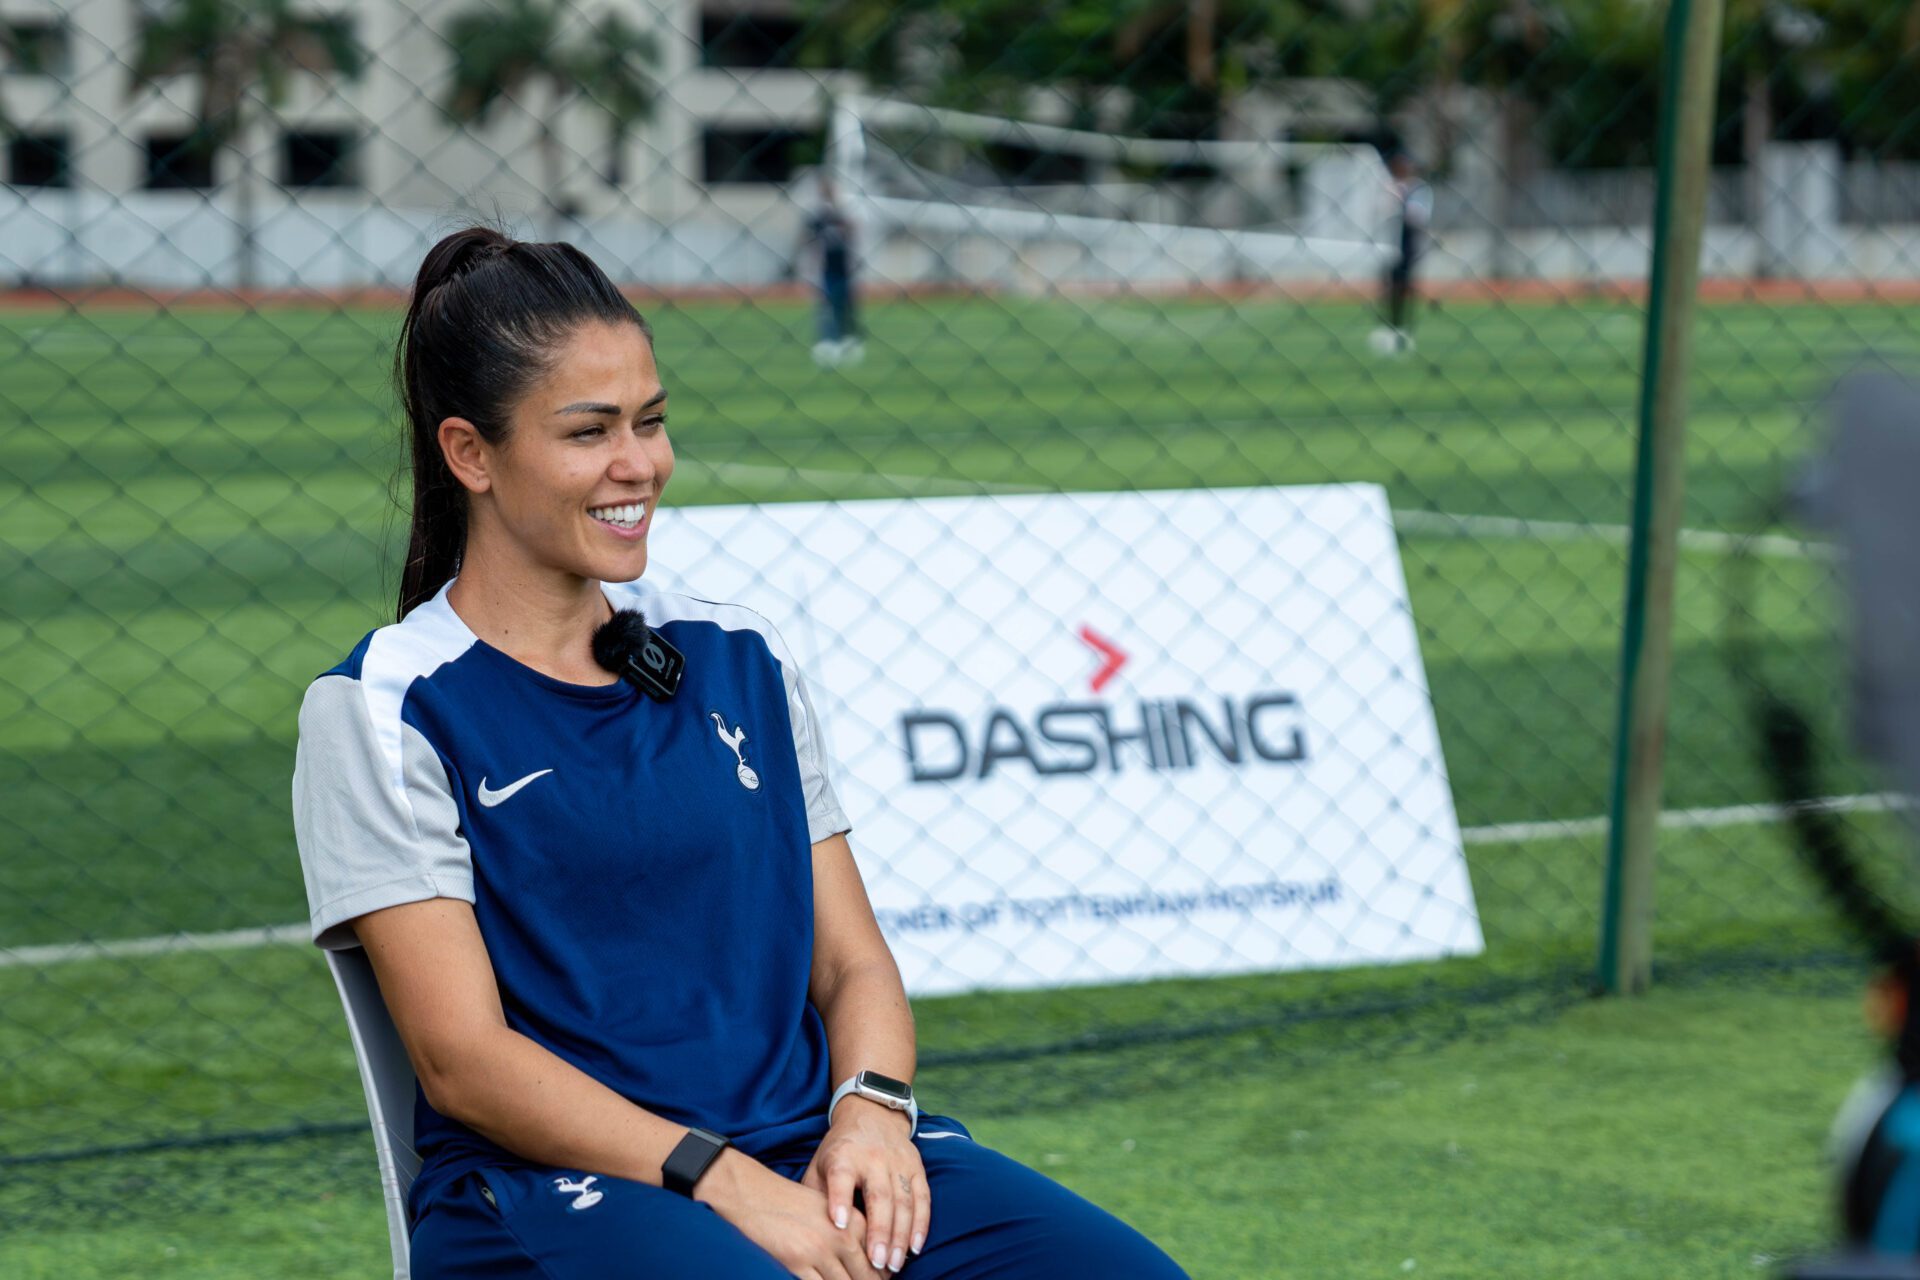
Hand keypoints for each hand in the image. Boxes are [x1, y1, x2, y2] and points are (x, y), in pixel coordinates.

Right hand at [702, 1149, 884, 1279]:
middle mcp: (843, 1236)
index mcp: (855, 1221)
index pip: (879, 1258)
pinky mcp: (798, 1264)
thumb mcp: (833, 1209)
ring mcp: (820, 1252)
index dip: (883, 1274)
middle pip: (867, 1276)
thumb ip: (853, 1231)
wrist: (758, 1196)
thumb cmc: (795, 1202)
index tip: (882, 1278)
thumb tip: (869, 1259)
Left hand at [801, 1100, 929, 1273]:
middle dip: (879, 1231)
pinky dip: (921, 1224)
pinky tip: (915, 1247)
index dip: (840, 1200)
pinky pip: (923, 1198)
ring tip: (894, 1264)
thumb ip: (815, 1194)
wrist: (871, 1114)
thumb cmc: (839, 1151)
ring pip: (904, 1201)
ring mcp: (898, 1162)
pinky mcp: (917, 1167)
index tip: (839, 1224)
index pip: (841, 1178)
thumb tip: (809, 1231)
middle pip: (879, 1196)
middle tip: (877, 1263)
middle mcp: (873, 1158)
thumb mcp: (819, 1164)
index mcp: (843, 1156)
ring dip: (901, 1235)